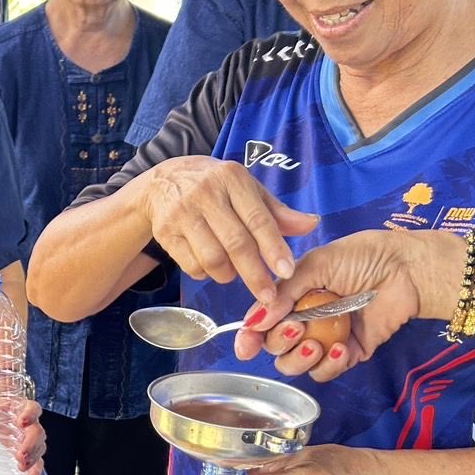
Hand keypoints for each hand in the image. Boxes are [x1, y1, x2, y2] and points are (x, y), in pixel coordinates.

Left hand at [16, 400, 46, 474]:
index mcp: (22, 407)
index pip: (32, 408)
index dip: (29, 414)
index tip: (22, 421)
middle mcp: (31, 423)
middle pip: (38, 433)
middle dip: (31, 444)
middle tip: (21, 454)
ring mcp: (31, 438)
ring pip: (40, 448)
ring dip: (33, 459)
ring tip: (22, 467)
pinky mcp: (28, 450)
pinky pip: (37, 462)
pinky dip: (35, 473)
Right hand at [141, 156, 318, 301]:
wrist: (163, 182)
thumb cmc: (214, 187)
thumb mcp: (246, 189)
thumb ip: (276, 212)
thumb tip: (311, 225)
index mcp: (232, 179)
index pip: (258, 219)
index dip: (274, 248)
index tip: (287, 271)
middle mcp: (206, 193)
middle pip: (235, 243)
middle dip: (255, 274)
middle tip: (268, 296)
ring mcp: (182, 213)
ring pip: (212, 258)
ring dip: (228, 274)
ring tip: (233, 271)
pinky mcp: (165, 232)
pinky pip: (191, 265)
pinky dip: (206, 273)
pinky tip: (211, 266)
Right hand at [234, 229, 460, 381]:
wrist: (406, 268)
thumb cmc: (362, 257)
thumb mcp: (315, 264)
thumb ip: (283, 293)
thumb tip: (254, 321)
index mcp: (291, 297)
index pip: (261, 323)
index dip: (249, 337)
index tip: (246, 347)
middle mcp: (304, 321)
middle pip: (274, 347)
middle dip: (278, 343)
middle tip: (296, 329)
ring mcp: (325, 339)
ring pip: (295, 365)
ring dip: (299, 359)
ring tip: (316, 343)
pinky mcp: (349, 354)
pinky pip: (326, 372)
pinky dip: (329, 365)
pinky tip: (341, 348)